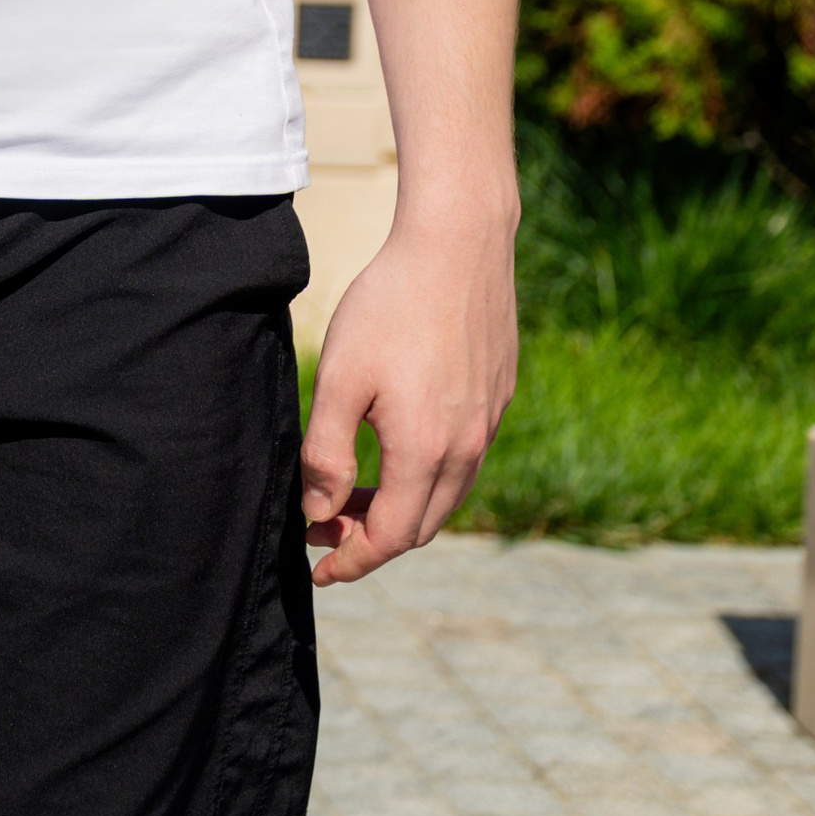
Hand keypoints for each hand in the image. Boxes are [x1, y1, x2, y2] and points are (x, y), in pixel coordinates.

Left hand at [301, 203, 516, 585]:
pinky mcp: (497, 398)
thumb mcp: (340, 377)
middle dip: (370, 540)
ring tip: (351, 493)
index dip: (351, 562)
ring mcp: (488, 424)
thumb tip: (318, 513)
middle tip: (324, 529)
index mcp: (426, 452)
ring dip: (399, 508)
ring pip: (444, 496)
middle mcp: (466, 449)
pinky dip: (425, 476)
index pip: (389, 538)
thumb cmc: (391, 305)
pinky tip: (393, 447)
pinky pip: (462, 461)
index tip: (317, 570)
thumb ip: (325, 453)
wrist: (458, 245)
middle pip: (419, 526)